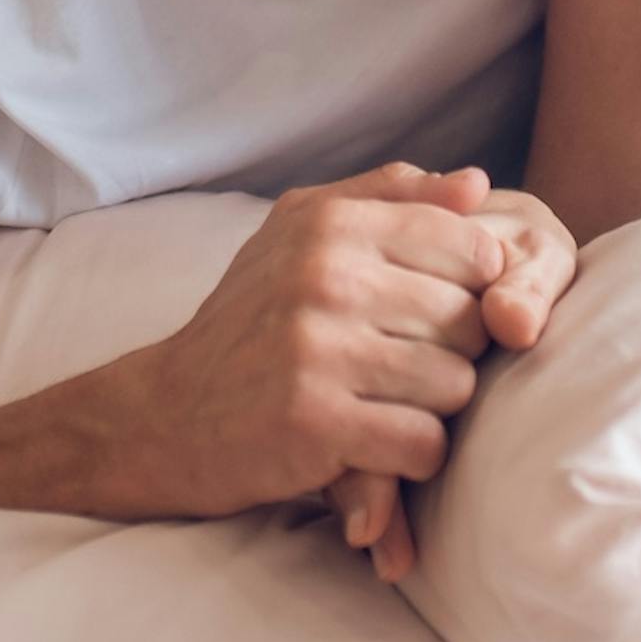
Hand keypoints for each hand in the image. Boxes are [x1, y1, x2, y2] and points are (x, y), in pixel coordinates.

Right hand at [95, 163, 503, 540]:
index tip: (439, 316)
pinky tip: (375, 447)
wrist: (164, 414)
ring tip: (389, 405)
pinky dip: (412, 457)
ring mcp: (318, 350)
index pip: (472, 249)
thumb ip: (390, 197)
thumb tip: (476, 184)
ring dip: (434, 410)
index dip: (476, 290)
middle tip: (409, 370)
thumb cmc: (249, 319)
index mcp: (331, 225)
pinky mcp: (314, 422)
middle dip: (456, 355)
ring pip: (456, 386)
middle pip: (470, 322)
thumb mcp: (302, 232)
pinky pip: (423, 444)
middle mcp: (325, 277)